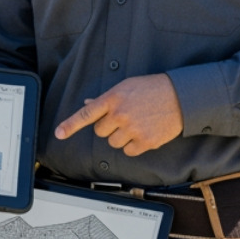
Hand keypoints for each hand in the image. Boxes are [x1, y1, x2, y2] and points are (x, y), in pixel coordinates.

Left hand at [54, 74, 183, 156]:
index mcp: (113, 98)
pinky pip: (128, 151)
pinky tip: (144, 132)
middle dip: (109, 127)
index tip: (59, 134)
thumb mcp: (126, 87)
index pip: (86, 114)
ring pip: (113, 143)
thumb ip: (106, 98)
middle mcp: (120, 114)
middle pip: (100, 132)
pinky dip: (134, 145)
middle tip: (124, 117)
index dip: (70, 125)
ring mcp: (132, 129)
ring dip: (121, 137)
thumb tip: (88, 104)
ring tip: (137, 123)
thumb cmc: (152, 88)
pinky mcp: (145, 142)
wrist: (180, 97)